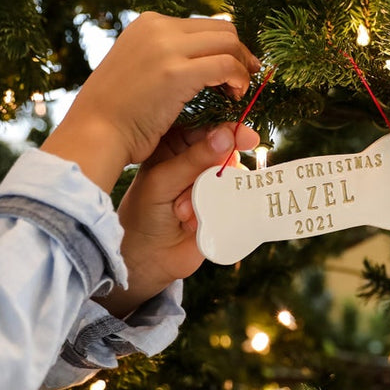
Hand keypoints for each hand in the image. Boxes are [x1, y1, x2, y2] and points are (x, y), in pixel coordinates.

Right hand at [41, 12, 259, 192]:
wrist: (93, 132)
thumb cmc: (113, 112)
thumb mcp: (135, 68)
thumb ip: (161, 56)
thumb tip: (193, 57)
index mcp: (147, 23)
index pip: (201, 25)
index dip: (223, 46)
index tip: (233, 68)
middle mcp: (157, 26)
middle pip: (220, 28)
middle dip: (239, 53)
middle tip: (245, 78)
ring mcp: (166, 47)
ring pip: (228, 42)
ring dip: (241, 66)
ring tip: (238, 92)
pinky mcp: (176, 72)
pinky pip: (226, 65)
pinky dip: (239, 79)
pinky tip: (235, 98)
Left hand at [99, 122, 260, 317]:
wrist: (148, 259)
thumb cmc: (144, 214)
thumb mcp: (163, 181)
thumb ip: (194, 159)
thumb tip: (226, 135)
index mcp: (176, 147)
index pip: (206, 130)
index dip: (226, 132)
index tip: (245, 137)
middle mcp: (195, 163)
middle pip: (225, 153)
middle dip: (217, 171)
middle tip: (204, 186)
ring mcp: (210, 185)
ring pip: (232, 177)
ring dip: (213, 195)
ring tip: (183, 212)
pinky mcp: (222, 208)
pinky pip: (238, 200)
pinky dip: (222, 210)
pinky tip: (195, 223)